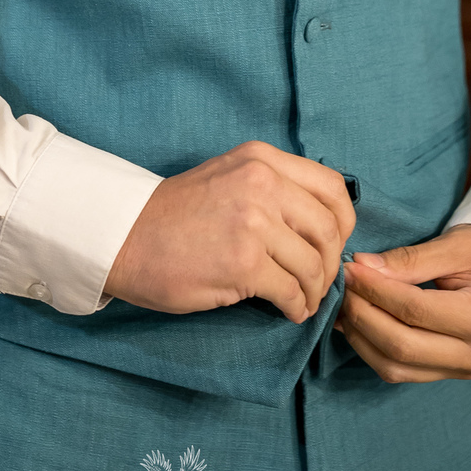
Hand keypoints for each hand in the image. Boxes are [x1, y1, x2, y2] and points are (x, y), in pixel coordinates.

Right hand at [105, 141, 355, 323]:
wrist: (126, 236)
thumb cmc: (178, 213)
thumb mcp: (229, 175)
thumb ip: (273, 187)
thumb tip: (322, 226)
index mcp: (261, 159)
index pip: (333, 187)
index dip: (344, 222)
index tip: (334, 245)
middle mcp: (262, 184)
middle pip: (329, 230)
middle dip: (330, 264)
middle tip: (318, 282)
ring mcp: (253, 223)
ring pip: (313, 265)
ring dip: (314, 291)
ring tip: (301, 299)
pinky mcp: (243, 264)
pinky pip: (291, 292)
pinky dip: (296, 307)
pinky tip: (286, 310)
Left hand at [337, 224, 470, 381]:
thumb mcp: (459, 244)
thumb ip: (411, 259)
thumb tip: (362, 267)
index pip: (415, 310)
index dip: (375, 290)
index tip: (349, 268)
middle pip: (402, 346)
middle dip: (362, 315)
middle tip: (341, 285)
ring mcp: (468, 371)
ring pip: (397, 368)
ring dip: (362, 337)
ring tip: (343, 304)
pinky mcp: (453, 375)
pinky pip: (404, 372)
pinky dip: (374, 350)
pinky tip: (357, 323)